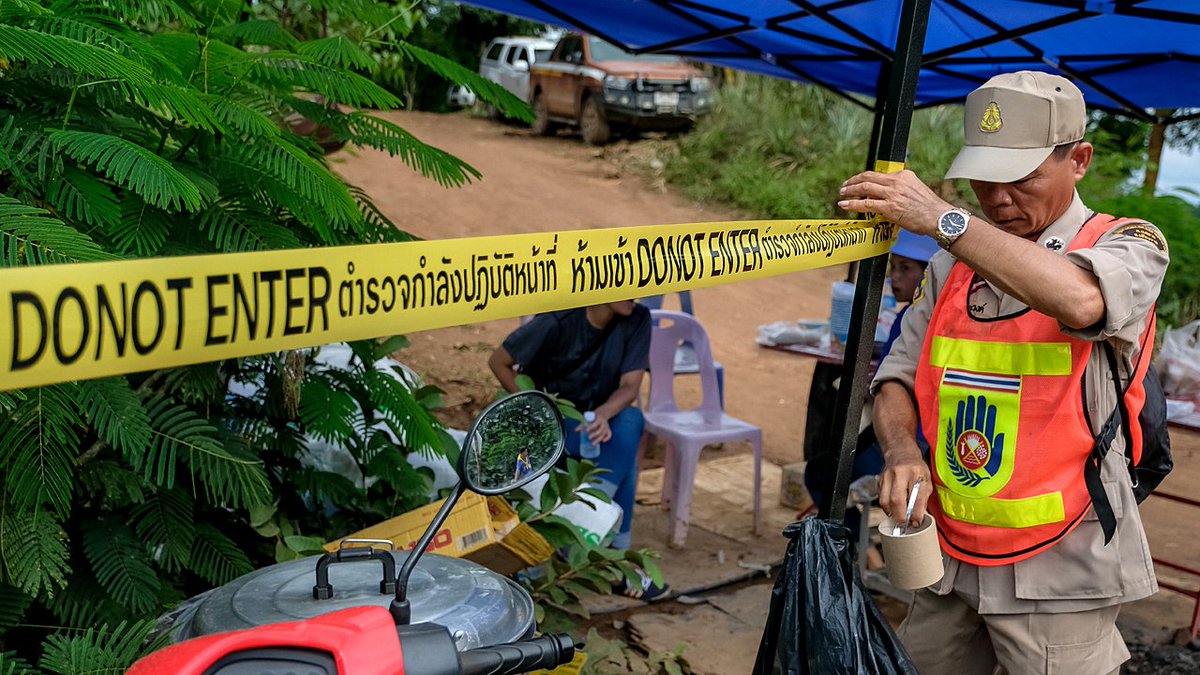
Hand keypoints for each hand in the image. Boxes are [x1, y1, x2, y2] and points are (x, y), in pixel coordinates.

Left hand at [579, 413, 611, 444]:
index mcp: (599, 418)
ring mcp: (607, 426)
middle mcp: (604, 422)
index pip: (596, 423)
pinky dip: (607, 438)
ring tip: (593, 444)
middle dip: (595, 434)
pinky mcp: (608, 429)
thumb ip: (582, 424)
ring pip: (604, 433)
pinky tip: (603, 441)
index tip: (586, 430)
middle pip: (601, 429)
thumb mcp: (588, 418)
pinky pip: (610, 434)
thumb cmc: (593, 417)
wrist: (602, 414)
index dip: (591, 427)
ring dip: (599, 439)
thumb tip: (576, 430)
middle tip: (589, 438)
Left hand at [837, 170, 951, 235]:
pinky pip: (866, 203)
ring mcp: (892, 194)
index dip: (865, 178)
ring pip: (864, 188)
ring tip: (842, 194)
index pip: (879, 174)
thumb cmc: (930, 209)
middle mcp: (897, 182)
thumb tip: (887, 195)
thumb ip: (901, 189)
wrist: (939, 218)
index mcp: (904, 175)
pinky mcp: (889, 207)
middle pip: (869, 177)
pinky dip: (853, 203)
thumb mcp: (916, 190)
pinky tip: (845, 205)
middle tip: (845, 186)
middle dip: (854, 181)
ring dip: (850, 191)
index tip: (858, 182)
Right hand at [878, 444, 932, 528]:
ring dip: (891, 512)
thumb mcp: (926, 480)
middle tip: (904, 523)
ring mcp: (887, 476)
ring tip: (897, 517)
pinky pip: (881, 497)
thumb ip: (923, 498)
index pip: (916, 497)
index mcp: (916, 473)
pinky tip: (892, 508)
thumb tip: (919, 516)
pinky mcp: (880, 480)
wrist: (901, 452)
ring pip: (885, 500)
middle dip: (900, 516)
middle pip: (897, 499)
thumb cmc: (915, 467)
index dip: (916, 513)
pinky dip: (886, 506)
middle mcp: (900, 473)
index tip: (916, 522)